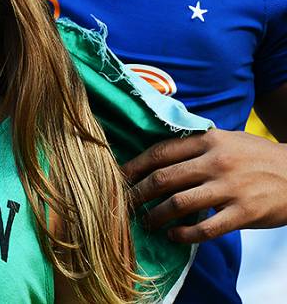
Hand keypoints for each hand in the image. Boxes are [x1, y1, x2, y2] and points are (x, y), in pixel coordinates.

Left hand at [122, 128, 286, 242]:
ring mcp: (230, 188)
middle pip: (163, 178)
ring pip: (179, 203)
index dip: (135, 166)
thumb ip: (194, 146)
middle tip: (124, 204)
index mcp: (209, 141)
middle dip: (138, 194)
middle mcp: (216, 162)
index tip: (118, 177)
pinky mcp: (244, 213)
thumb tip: (155, 157)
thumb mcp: (226, 139)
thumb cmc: (256, 156)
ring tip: (147, 223)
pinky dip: (184, 235)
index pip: (160, 152)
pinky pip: (205, 229)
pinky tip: (173, 236)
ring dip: (156, 216)